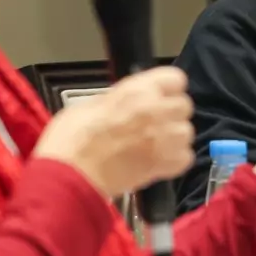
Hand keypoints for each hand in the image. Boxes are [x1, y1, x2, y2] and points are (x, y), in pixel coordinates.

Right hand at [33, 66, 193, 198]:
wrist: (69, 177)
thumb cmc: (71, 139)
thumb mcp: (90, 105)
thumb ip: (118, 100)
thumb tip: (128, 102)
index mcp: (138, 90)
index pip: (175, 78)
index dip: (167, 87)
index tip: (159, 94)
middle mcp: (156, 111)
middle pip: (184, 106)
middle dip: (171, 113)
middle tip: (152, 122)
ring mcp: (163, 140)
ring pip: (186, 132)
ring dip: (174, 137)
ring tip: (154, 143)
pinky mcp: (164, 166)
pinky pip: (185, 157)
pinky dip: (175, 160)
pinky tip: (158, 160)